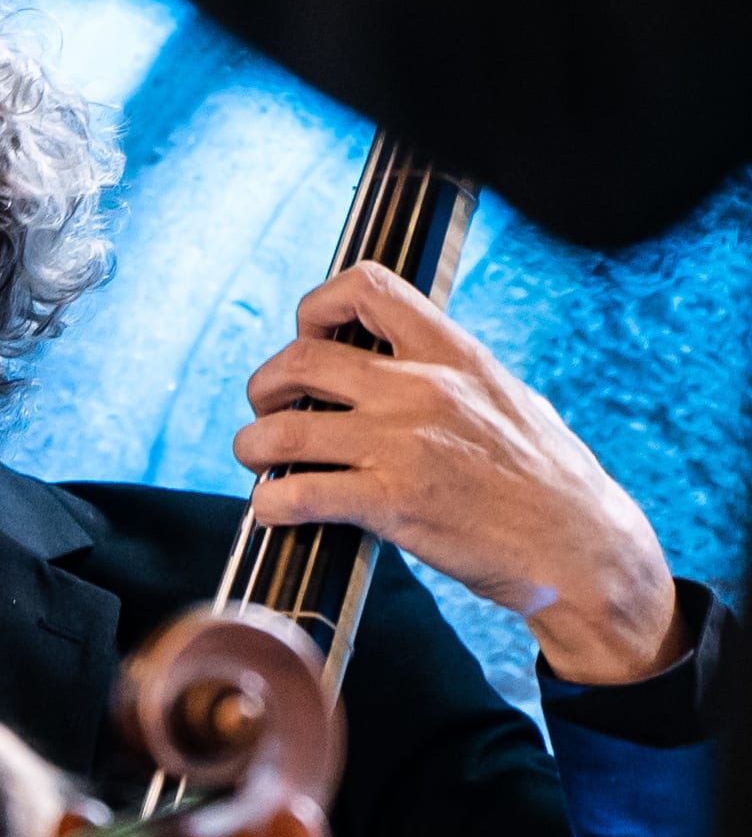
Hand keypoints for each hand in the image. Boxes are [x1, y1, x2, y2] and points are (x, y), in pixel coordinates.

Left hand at [233, 264, 681, 684]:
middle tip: (267, 413)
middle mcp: (422, 390)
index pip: (368, 288)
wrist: (583, 548)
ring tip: (261, 462)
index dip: (318, 308)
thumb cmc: (548, 480)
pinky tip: (275, 511)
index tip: (309, 340)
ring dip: (253, 447)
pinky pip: (298, 494)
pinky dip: (270, 504)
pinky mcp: (393, 503)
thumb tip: (399, 366)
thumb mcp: (508, 398)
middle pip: (299, 360)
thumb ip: (451, 375)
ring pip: (281, 431)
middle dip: (265, 387)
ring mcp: (404, 446)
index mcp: (454, 355)